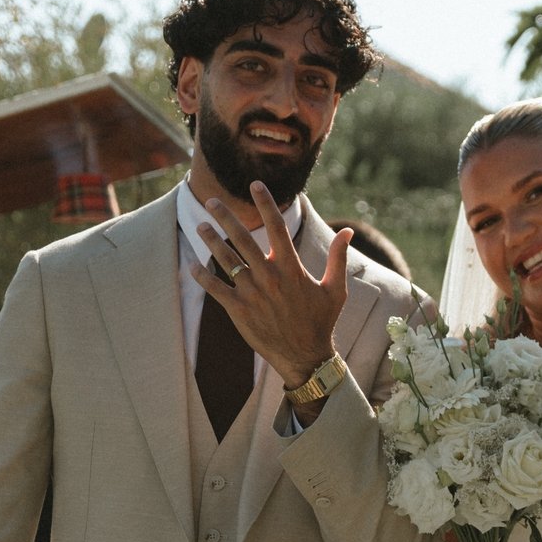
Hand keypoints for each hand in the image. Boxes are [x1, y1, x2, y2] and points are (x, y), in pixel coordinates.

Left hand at [190, 181, 350, 388]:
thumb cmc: (321, 322)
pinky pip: (216, 289)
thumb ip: (338, 258)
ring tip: (200, 226)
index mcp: (291, 268)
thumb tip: (348, 231)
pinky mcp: (239, 311)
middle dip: (226, 217)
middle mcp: (270, 277)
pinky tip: (193, 264)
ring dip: (211, 241)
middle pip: (244, 239)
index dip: (266, 204)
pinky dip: (203, 276)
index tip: (255, 185)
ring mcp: (253, 294)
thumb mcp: (336, 289)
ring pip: (227, 260)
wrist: (305, 356)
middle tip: (212, 201)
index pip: (277, 227)